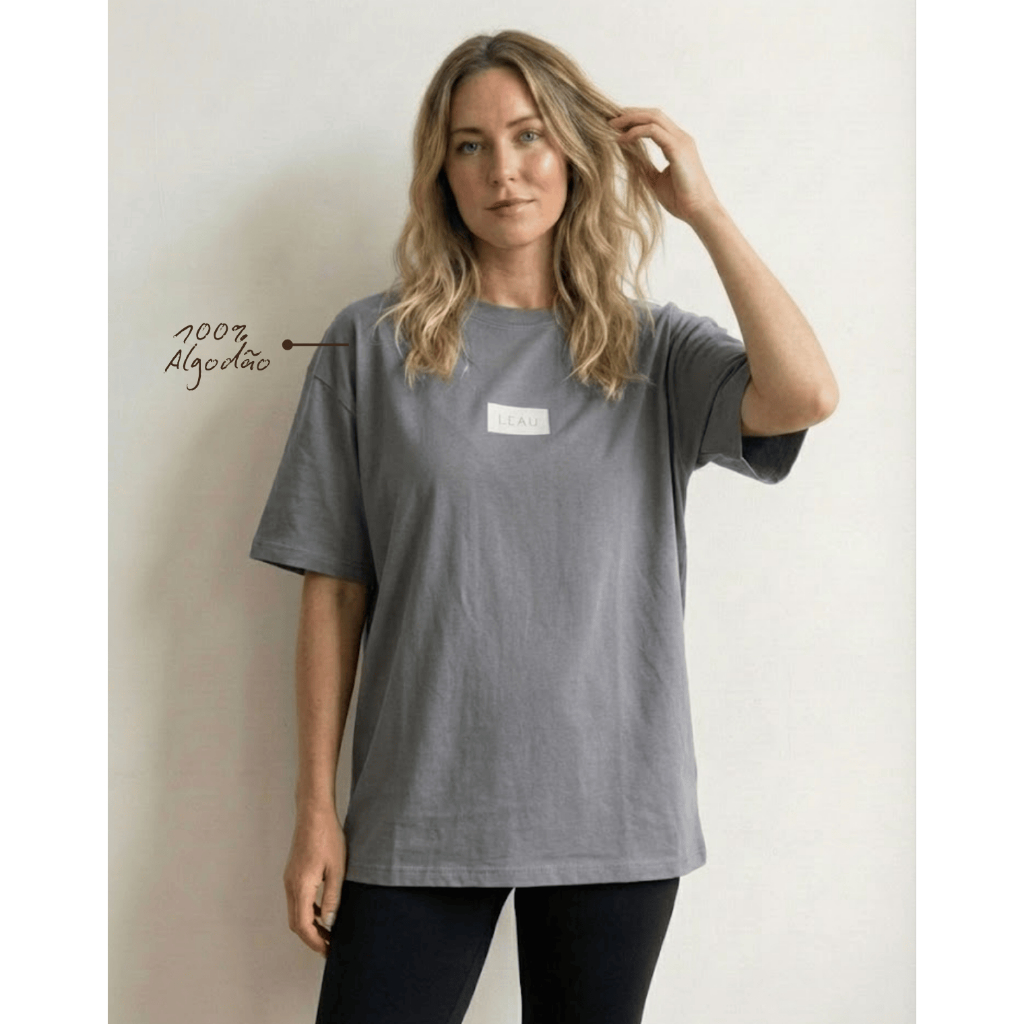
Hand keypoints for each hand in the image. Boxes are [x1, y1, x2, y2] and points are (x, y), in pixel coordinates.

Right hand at [283, 805, 346, 957]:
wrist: (314, 814)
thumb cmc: (328, 837)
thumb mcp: (337, 869)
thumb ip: (332, 898)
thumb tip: (330, 923)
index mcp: (300, 886)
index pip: (303, 925)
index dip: (315, 941)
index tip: (329, 950)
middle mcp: (290, 885)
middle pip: (296, 923)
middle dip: (312, 938)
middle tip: (330, 946)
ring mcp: (289, 879)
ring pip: (295, 912)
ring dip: (310, 925)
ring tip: (329, 932)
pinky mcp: (292, 873)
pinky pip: (297, 900)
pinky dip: (308, 912)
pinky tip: (323, 912)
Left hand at [609, 108, 721, 224]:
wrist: (698, 211)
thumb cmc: (681, 200)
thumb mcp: (657, 181)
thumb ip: (646, 168)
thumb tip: (630, 162)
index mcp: (677, 144)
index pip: (656, 122)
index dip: (636, 119)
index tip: (617, 126)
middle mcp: (681, 138)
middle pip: (653, 114)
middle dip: (631, 113)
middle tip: (610, 120)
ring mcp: (681, 141)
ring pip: (653, 117)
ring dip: (631, 118)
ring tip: (612, 125)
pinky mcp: (677, 148)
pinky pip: (653, 131)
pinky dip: (635, 132)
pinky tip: (621, 140)